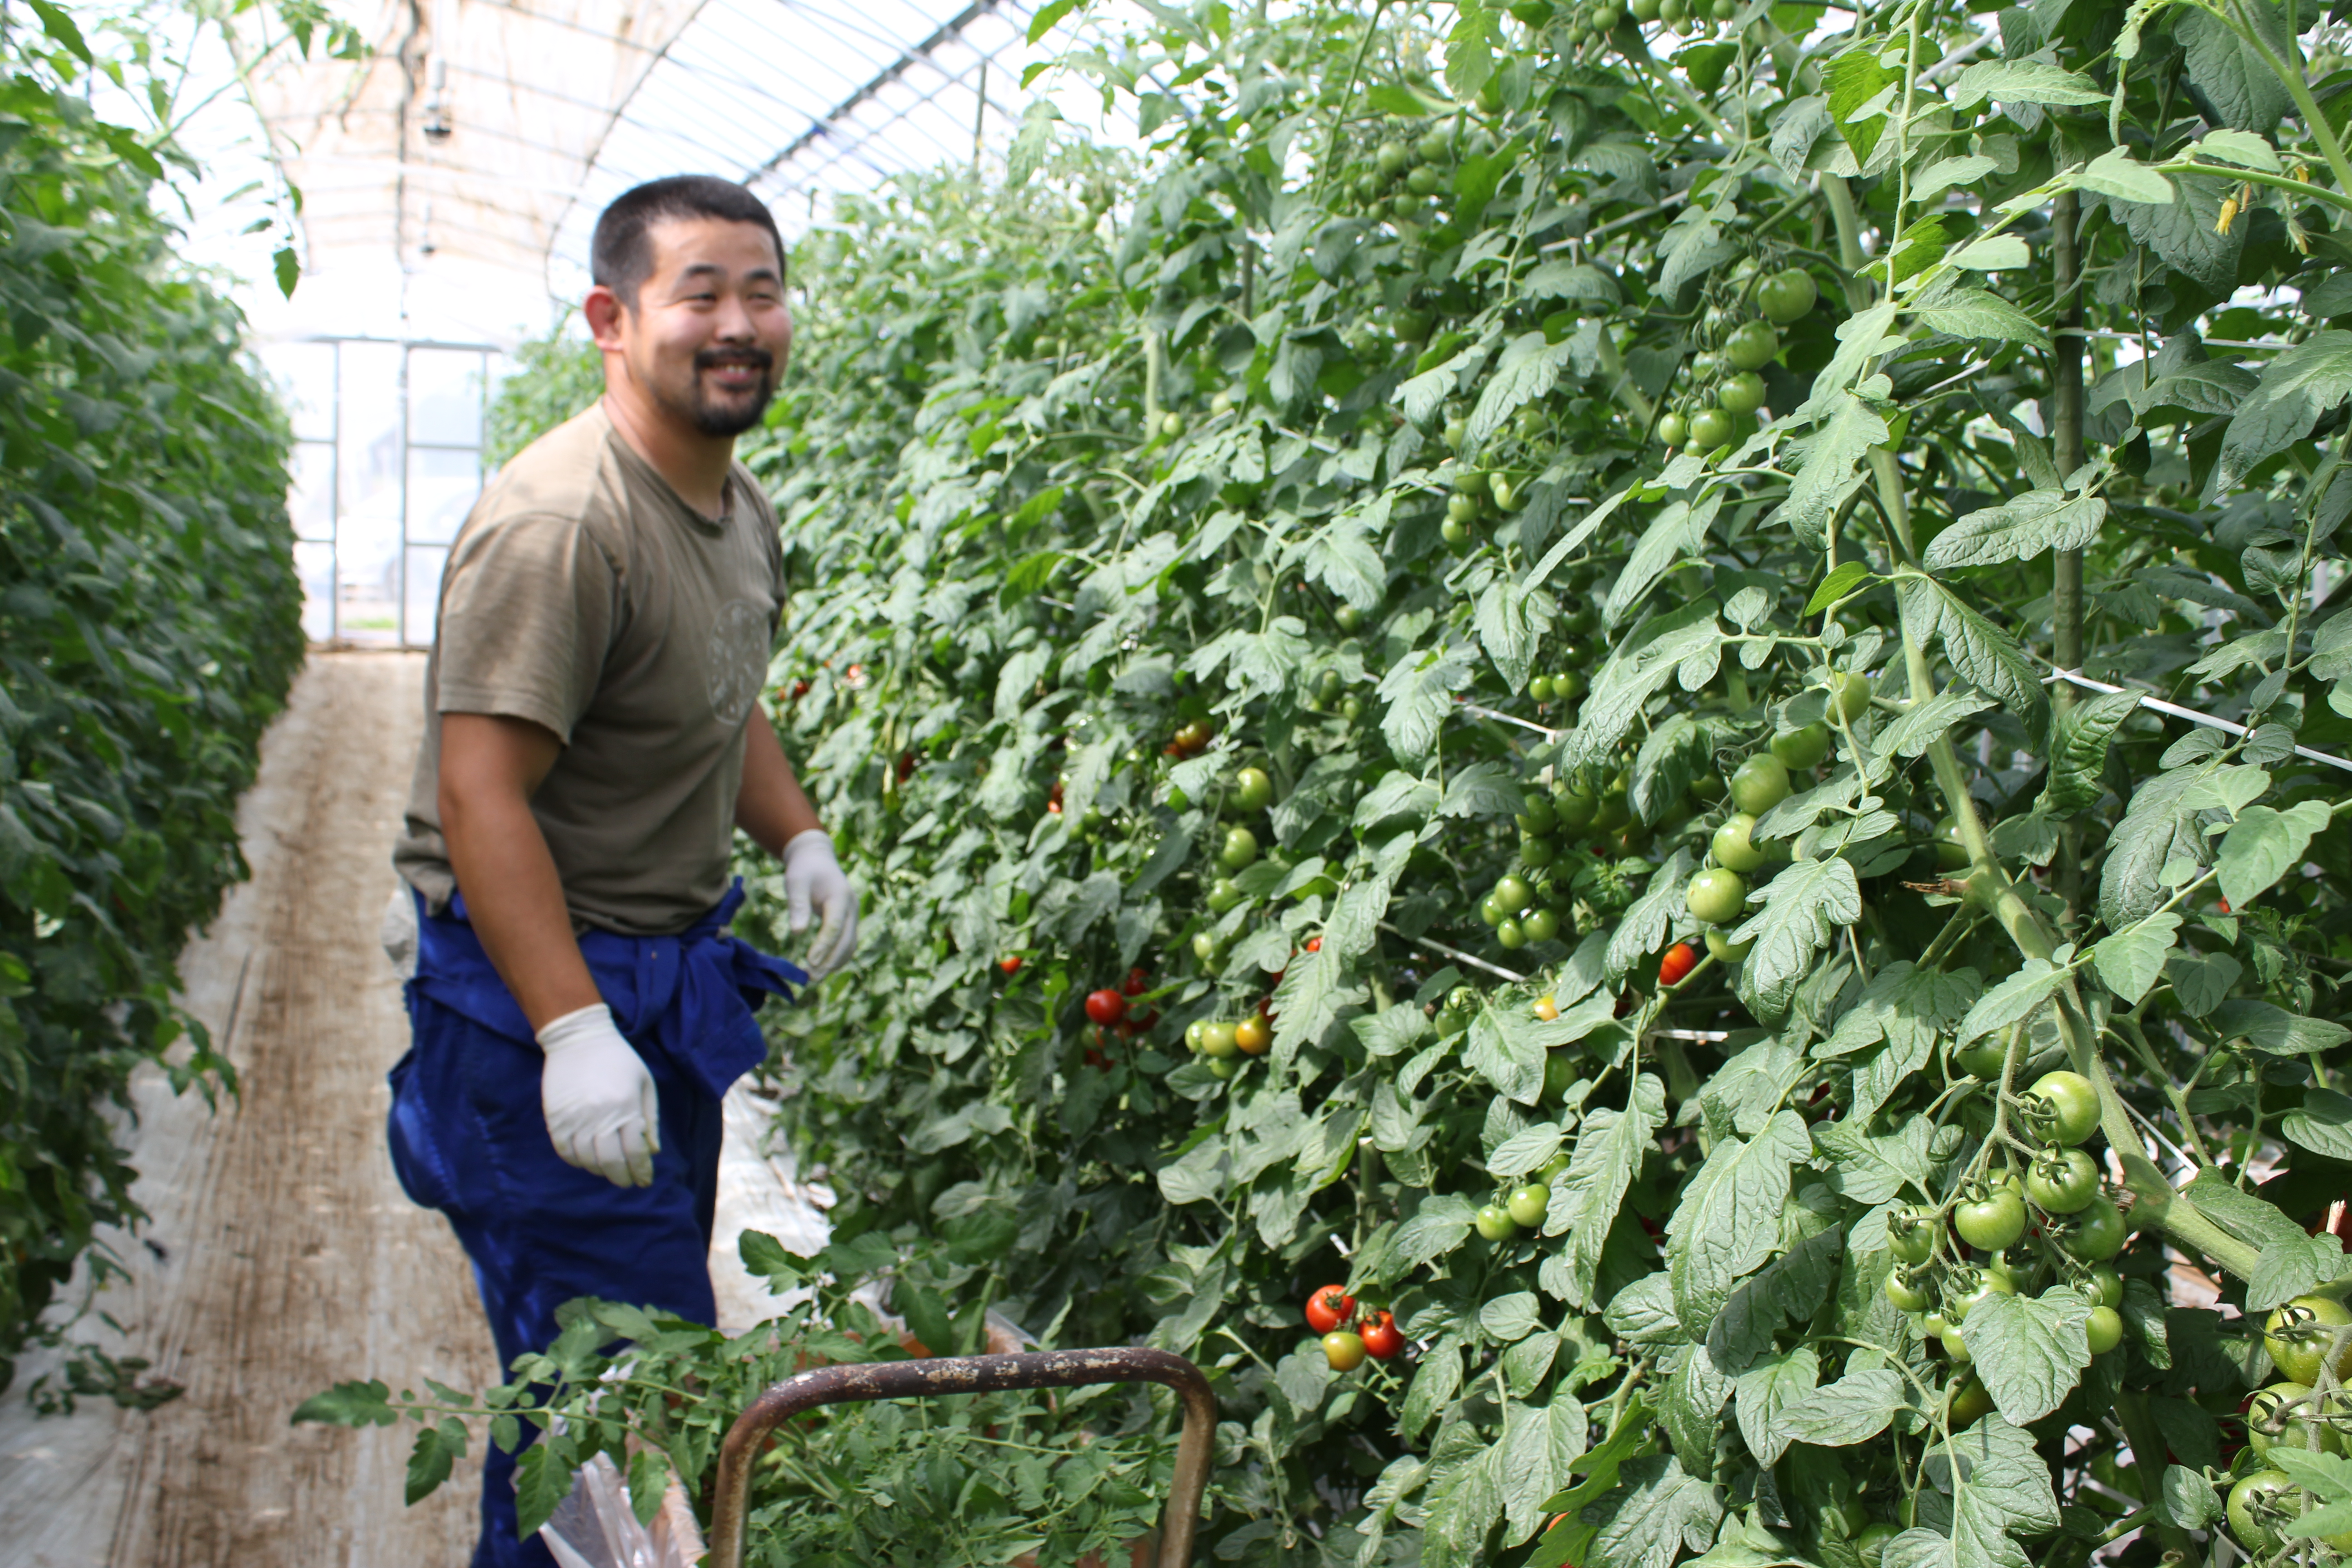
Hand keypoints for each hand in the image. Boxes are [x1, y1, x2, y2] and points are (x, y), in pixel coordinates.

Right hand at [537, 1004, 658, 1186]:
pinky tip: (587, 1160)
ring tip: (609, 1169)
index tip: (644, 1179)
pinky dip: (577, 1161)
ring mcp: (575, 1118)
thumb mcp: (644, 1083)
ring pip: (587, 1161)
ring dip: (600, 1171)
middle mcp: (600, 1115)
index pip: (635, 1152)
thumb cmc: (619, 1060)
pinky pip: (565, 1152)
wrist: (579, 1038)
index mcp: (626, 1106)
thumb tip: (652, 1152)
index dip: (641, 1170)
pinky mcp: (555, 1118)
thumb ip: (650, 1119)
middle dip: (622, 1178)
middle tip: (628, 1182)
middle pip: (611, 1162)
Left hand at [782, 828, 858, 978]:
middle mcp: (852, 907)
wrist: (816, 858)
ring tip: (813, 977)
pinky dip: (836, 957)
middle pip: (846, 940)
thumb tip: (798, 933)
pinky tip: (821, 968)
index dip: (823, 946)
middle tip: (811, 978)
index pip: (835, 926)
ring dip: (834, 963)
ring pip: (849, 945)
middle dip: (830, 961)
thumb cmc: (803, 870)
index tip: (809, 962)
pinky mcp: (848, 921)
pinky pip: (846, 943)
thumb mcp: (796, 882)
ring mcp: (853, 915)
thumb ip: (798, 906)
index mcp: (841, 896)